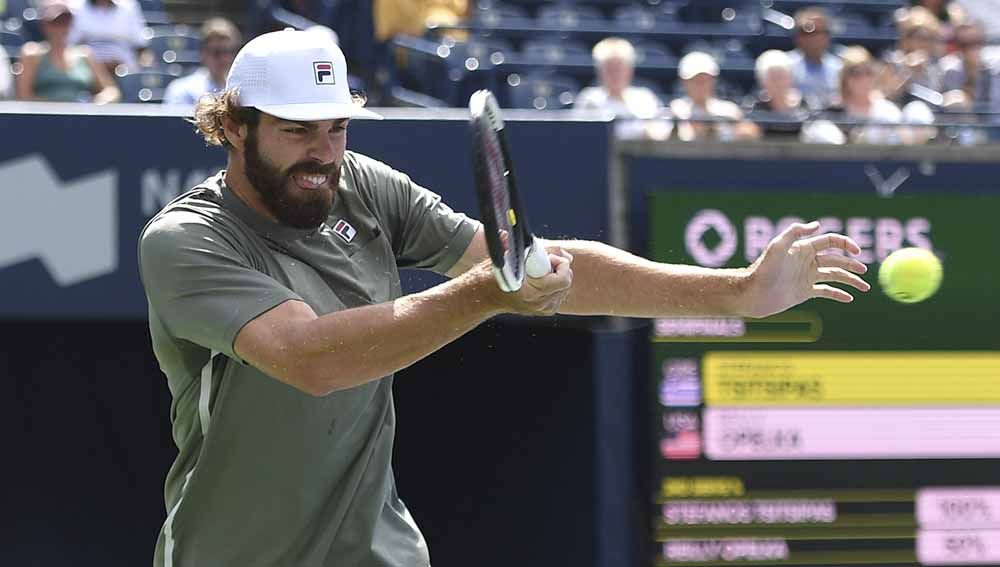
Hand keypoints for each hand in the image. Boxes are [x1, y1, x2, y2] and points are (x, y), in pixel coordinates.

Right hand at [492, 247, 573, 315]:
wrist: (483, 296)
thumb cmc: (491, 275)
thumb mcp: (505, 256)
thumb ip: (524, 246)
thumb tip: (540, 241)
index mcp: (530, 292)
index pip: (563, 279)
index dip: (560, 263)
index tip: (548, 257)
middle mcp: (538, 303)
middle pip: (566, 282)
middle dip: (559, 268)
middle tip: (545, 260)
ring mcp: (541, 309)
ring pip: (564, 288)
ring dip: (557, 276)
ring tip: (541, 270)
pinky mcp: (543, 311)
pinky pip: (559, 295)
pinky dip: (554, 285)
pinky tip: (542, 279)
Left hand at [741, 222, 869, 318]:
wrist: (753, 294)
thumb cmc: (763, 269)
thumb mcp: (777, 246)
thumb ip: (795, 232)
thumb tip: (817, 224)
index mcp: (804, 248)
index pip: (830, 242)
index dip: (846, 244)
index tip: (857, 252)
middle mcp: (807, 261)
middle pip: (837, 259)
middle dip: (852, 264)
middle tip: (864, 271)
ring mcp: (807, 277)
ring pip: (835, 276)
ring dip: (851, 280)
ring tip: (865, 288)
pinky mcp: (805, 292)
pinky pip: (826, 292)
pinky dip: (839, 294)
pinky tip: (849, 298)